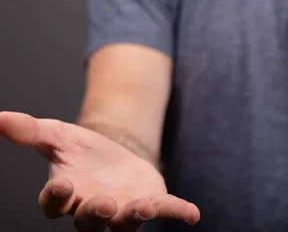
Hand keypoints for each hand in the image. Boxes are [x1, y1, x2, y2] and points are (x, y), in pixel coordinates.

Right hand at [0, 111, 199, 231]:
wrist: (112, 152)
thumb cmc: (79, 150)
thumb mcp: (56, 135)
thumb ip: (30, 131)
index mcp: (66, 194)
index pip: (55, 203)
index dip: (56, 198)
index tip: (62, 185)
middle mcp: (92, 208)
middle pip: (90, 221)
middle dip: (96, 214)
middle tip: (104, 205)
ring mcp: (123, 210)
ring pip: (125, 224)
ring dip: (134, 217)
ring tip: (143, 207)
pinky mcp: (150, 202)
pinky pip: (164, 211)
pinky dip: (178, 212)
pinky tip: (193, 214)